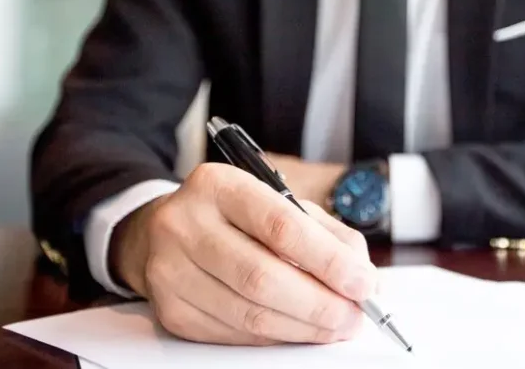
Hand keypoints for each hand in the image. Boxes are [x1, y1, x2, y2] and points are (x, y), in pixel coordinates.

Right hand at [109, 162, 375, 345]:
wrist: (161, 231)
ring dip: (302, 328)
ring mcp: (171, 269)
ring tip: (334, 326)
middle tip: (353, 316)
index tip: (362, 283)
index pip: (280, 225)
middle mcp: (186, 224)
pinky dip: (274, 338)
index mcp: (219, 185)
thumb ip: (326, 233)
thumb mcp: (278, 202)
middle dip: (319, 304)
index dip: (328, 260)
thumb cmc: (232, 216)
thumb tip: (362, 275)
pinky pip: (232, 335)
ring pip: (248, 314)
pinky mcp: (170, 310)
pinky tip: (296, 330)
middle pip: (261, 277)